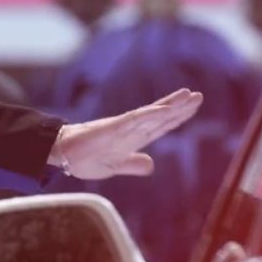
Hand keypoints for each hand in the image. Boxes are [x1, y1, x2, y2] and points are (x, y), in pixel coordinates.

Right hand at [50, 89, 204, 179]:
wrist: (63, 156)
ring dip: (171, 104)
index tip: (193, 107)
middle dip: (180, 107)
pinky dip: (152, 114)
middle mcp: (132, 129)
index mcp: (134, 139)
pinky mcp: (114, 128)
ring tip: (188, 95)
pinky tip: (167, 110)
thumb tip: (151, 164)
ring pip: (152, 114)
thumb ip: (133, 164)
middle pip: (161, 116)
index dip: (178, 117)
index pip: (161, 126)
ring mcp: (124, 127)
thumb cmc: (85, 158)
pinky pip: (137, 119)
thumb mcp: (114, 166)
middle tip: (198, 96)